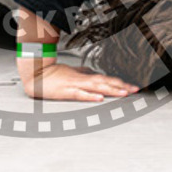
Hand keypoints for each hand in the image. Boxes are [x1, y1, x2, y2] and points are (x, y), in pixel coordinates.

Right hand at [23, 62, 138, 101]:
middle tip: (135, 90)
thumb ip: (84, 73)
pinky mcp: (66, 91)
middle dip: (121, 87)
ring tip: (124, 94)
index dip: (120, 82)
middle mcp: (83, 80)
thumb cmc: (53, 73)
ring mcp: (75, 85)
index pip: (107, 79)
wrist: (36, 73)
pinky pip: (80, 94)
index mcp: (85, 77)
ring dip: (111, 90)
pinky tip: (99, 99)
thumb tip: (95, 73)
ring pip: (96, 87)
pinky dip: (90, 96)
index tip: (133, 87)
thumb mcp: (72, 72)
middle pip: (106, 83)